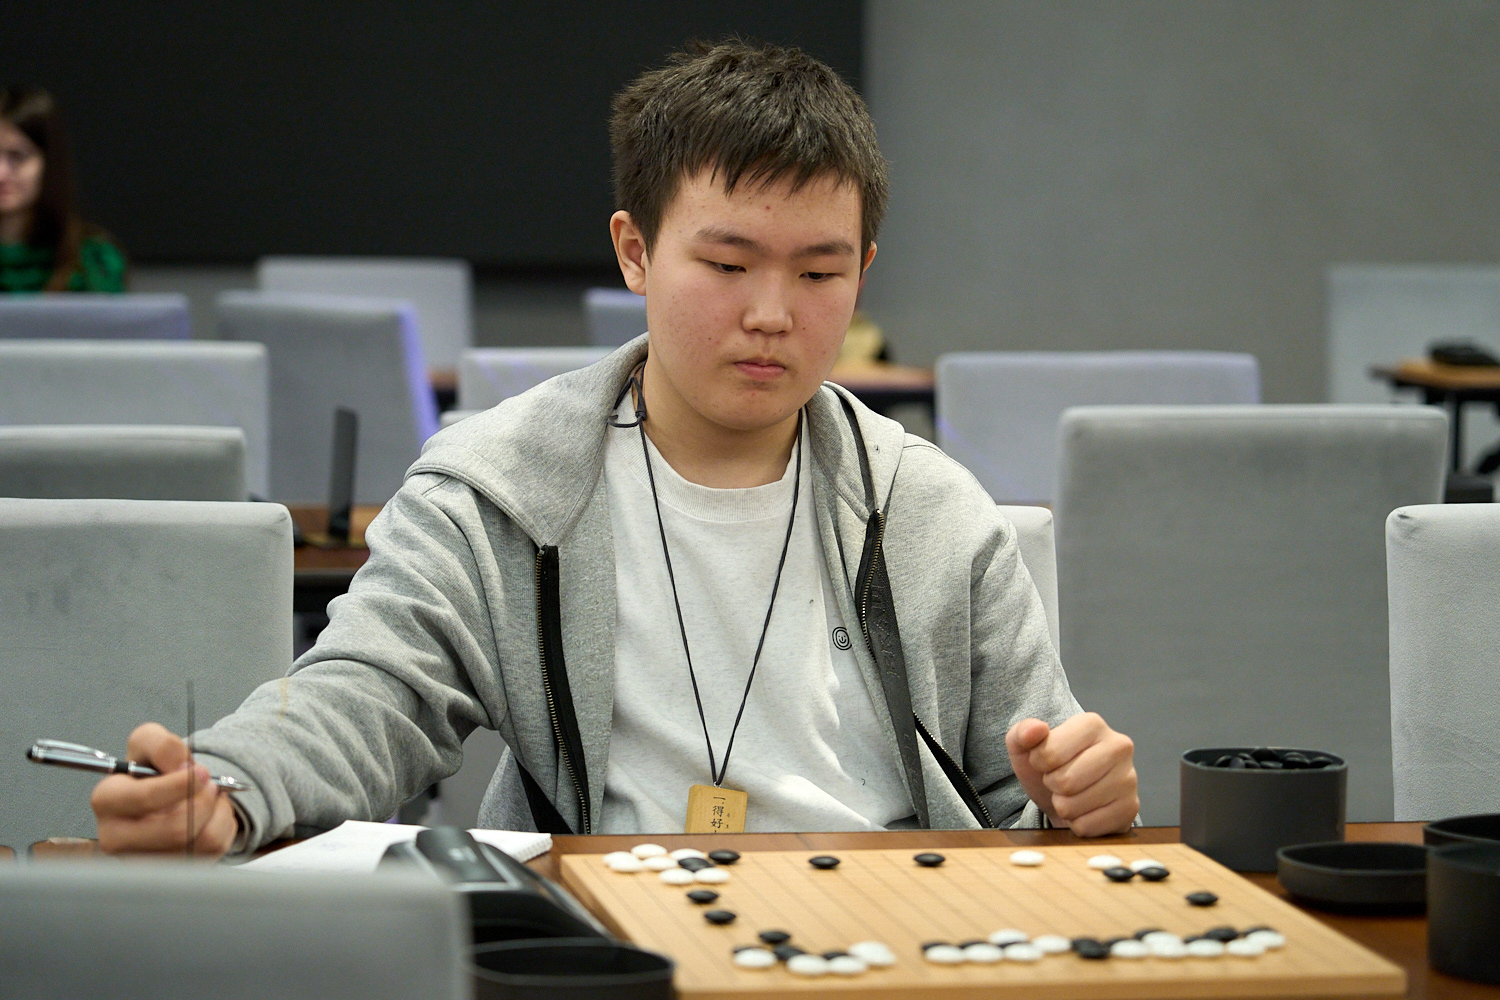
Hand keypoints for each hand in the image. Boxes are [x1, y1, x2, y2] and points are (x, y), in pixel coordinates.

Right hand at [91, 722, 237, 856]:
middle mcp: (116, 837)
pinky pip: (213, 851)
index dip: (181, 784)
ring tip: (208, 798)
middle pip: (176, 828)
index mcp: (107, 800)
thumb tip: (181, 766)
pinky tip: (209, 816)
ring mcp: (142, 860)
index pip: (144, 798)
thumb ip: (162, 744)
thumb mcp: (149, 740)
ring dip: (217, 811)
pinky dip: (222, 826)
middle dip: (204, 799)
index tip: (201, 772)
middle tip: (210, 784)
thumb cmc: (151, 770)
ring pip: (201, 841)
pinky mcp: (168, 871)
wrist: (163, 793)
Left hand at [1005, 713, 1137, 836]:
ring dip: (1063, 806)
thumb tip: (1035, 729)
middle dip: (1052, 785)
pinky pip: (1086, 826)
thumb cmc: (1051, 767)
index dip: (1038, 763)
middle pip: (1065, 781)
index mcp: (1092, 724)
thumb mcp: (1026, 747)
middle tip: (1059, 780)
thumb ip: (1022, 733)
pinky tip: (1085, 810)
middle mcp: (1118, 746)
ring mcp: (1128, 778)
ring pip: (1074, 806)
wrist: (1070, 795)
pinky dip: (1076, 824)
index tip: (1046, 762)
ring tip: (1072, 794)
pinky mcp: (1130, 809)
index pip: (1049, 753)